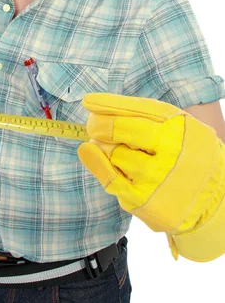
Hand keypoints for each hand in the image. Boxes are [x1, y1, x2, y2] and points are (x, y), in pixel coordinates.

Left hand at [78, 93, 224, 259]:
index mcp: (178, 128)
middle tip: (93, 124)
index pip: (136, 110)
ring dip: (105, 148)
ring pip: (113, 154)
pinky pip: (110, 180)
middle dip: (99, 124)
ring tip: (109, 146)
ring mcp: (156, 178)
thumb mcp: (178, 126)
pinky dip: (97, 165)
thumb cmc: (188, 154)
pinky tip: (91, 154)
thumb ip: (144, 114)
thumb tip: (98, 107)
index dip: (107, 104)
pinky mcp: (144, 201)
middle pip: (118, 130)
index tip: (89, 102)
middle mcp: (170, 151)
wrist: (213, 199)